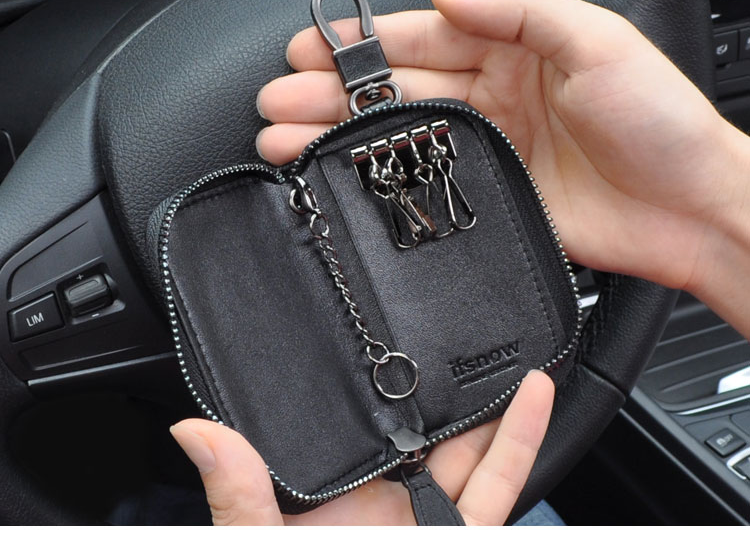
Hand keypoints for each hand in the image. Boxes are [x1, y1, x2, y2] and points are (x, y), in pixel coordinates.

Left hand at [170, 370, 553, 525]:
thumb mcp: (261, 541)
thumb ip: (237, 491)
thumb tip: (193, 433)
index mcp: (342, 496)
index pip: (367, 432)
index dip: (383, 394)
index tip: (390, 350)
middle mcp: (392, 503)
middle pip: (428, 435)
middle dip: (449, 392)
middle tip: (459, 341)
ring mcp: (432, 522)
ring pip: (475, 453)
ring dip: (496, 406)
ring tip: (507, 354)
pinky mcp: (464, 540)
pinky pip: (502, 488)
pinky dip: (522, 442)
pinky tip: (532, 398)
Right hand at [256, 0, 748, 301]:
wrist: (688, 210)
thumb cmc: (660, 123)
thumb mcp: (599, 43)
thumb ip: (520, 11)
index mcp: (516, 50)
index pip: (425, 38)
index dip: (366, 43)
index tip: (313, 48)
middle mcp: (494, 96)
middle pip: (398, 88)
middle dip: (333, 92)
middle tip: (279, 99)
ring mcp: (487, 148)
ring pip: (399, 135)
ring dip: (340, 136)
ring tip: (284, 138)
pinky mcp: (488, 196)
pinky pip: (422, 184)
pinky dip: (379, 181)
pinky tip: (341, 177)